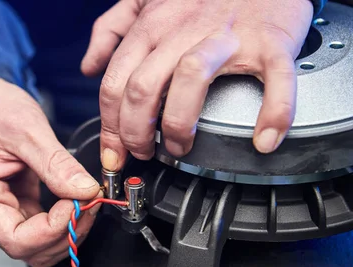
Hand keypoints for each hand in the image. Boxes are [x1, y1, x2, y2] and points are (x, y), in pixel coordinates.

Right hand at [0, 77, 101, 266]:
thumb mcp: (26, 129)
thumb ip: (56, 164)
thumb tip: (85, 191)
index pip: (17, 240)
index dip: (53, 230)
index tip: (77, 204)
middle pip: (29, 249)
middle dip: (65, 231)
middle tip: (89, 200)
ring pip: (38, 246)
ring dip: (67, 230)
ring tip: (85, 199)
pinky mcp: (12, 210)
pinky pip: (40, 231)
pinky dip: (63, 221)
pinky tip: (75, 200)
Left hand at [81, 0, 313, 170]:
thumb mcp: (144, 0)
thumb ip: (111, 30)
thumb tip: (90, 66)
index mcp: (150, 26)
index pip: (114, 84)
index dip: (109, 127)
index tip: (113, 153)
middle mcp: (181, 31)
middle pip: (142, 89)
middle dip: (135, 134)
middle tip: (144, 154)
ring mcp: (225, 35)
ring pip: (190, 80)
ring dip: (179, 126)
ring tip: (181, 149)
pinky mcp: (268, 40)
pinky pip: (272, 79)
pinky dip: (272, 112)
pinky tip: (264, 139)